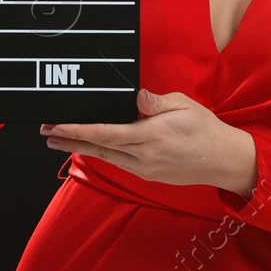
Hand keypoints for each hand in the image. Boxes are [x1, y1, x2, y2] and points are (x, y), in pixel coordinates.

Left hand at [41, 89, 257, 194]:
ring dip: (80, 148)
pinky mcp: (148, 174)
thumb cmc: (205, 128)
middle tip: (46, 133)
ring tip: (58, 141)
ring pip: (106, 157)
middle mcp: (143, 156)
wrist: (223, 160)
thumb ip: (156, 102)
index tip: (58, 125)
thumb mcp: (184, 105)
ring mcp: (145, 168)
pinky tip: (90, 148)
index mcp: (150, 136)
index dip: (79, 130)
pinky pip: (119, 163)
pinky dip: (101, 154)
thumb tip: (137, 96)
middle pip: (98, 148)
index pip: (106, 133)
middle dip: (70, 140)